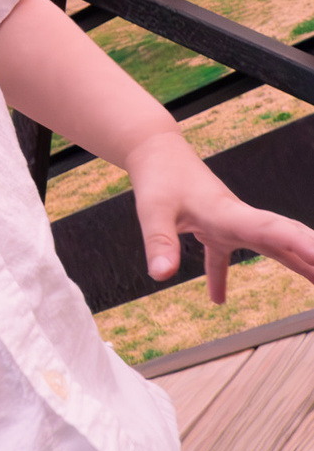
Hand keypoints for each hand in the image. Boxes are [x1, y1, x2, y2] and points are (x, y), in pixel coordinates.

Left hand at [126, 131, 313, 304]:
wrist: (154, 150)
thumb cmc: (158, 176)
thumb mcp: (153, 211)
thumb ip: (160, 243)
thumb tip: (162, 275)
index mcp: (229, 214)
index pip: (273, 231)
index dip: (300, 245)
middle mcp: (238, 219)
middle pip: (286, 239)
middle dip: (312, 256)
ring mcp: (229, 223)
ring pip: (271, 246)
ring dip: (296, 265)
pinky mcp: (213, 227)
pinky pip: (224, 257)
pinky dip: (222, 278)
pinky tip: (217, 300)